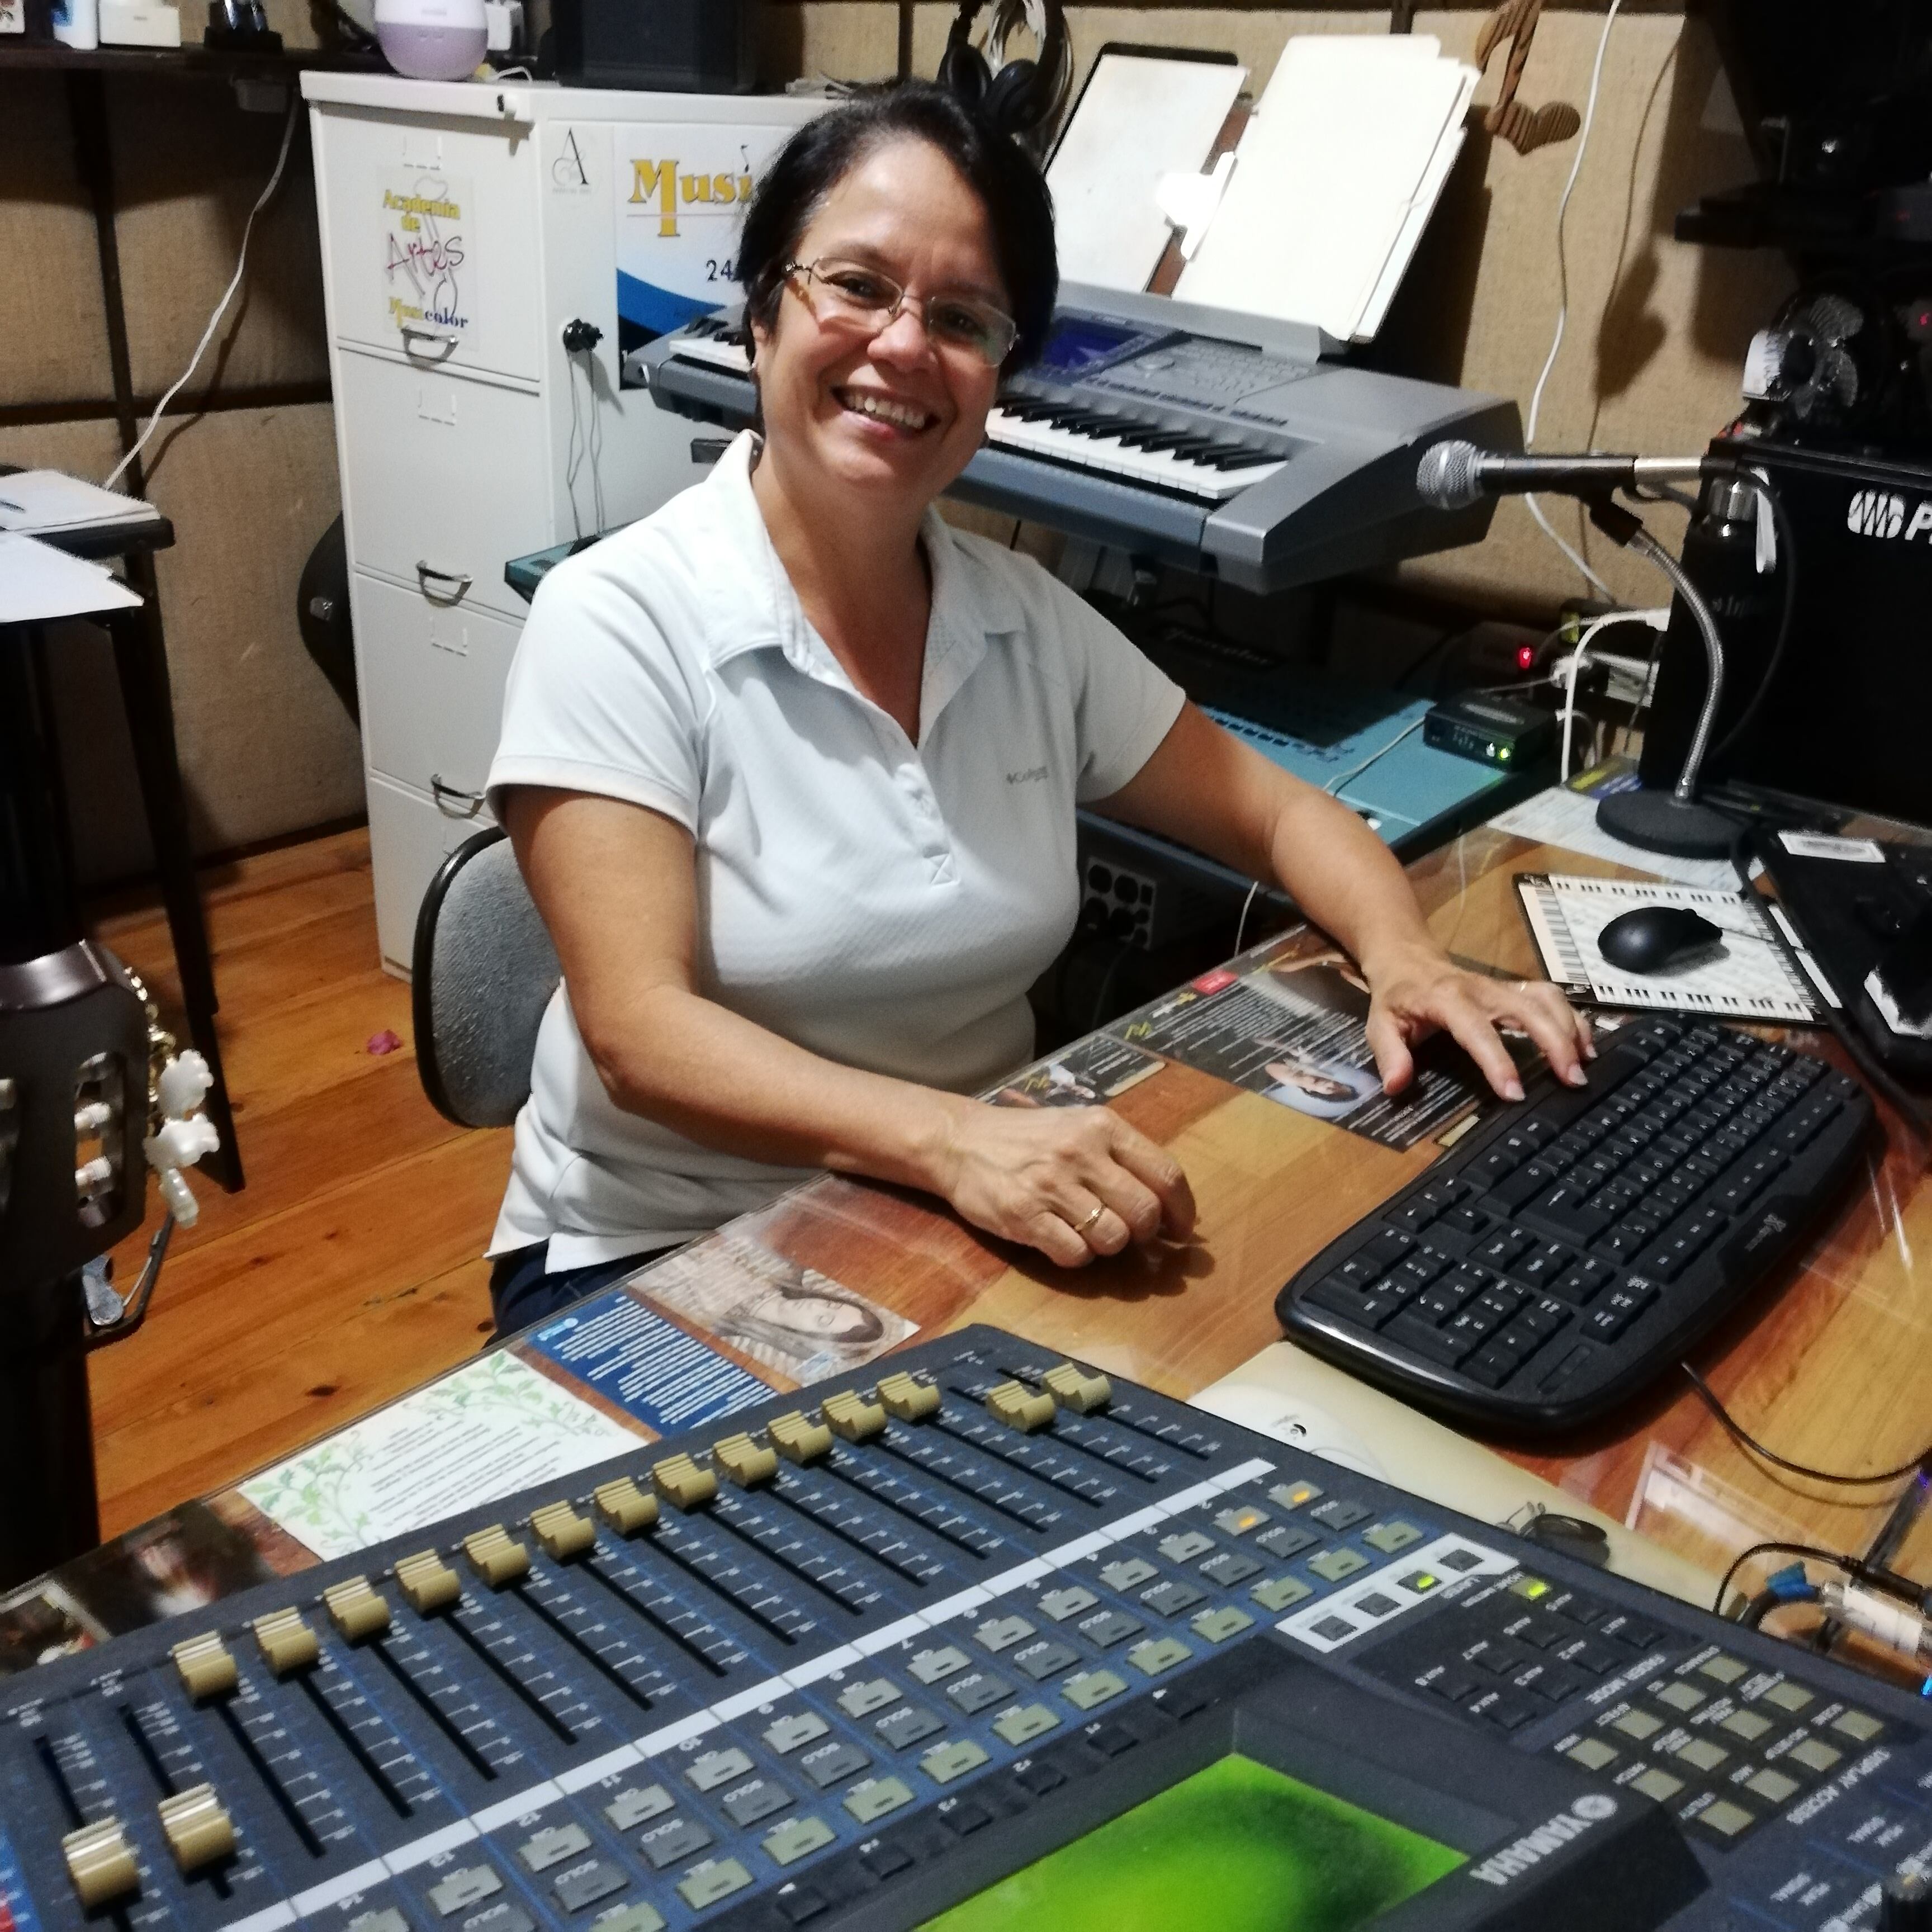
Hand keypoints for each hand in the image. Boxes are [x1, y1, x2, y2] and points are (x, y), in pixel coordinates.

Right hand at [932, 1101, 1196, 1267]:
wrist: (960, 1141)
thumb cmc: (1029, 1137)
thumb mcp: (1078, 1127)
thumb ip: (1121, 1158)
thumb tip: (1169, 1206)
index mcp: (1103, 1126)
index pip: (1166, 1174)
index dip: (1182, 1211)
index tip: (1181, 1231)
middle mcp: (1081, 1153)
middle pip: (1144, 1212)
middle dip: (1145, 1234)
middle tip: (1130, 1235)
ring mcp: (1051, 1185)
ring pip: (1112, 1238)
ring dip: (1108, 1246)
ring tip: (1089, 1234)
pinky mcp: (1024, 1216)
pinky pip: (1074, 1254)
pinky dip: (1076, 1257)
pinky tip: (1062, 1240)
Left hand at [1361, 943, 1592, 1101]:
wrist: (1407, 958)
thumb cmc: (1396, 997)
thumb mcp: (1380, 1024)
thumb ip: (1389, 1054)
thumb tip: (1397, 1085)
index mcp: (1447, 999)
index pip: (1477, 1030)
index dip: (1497, 1061)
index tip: (1514, 1093)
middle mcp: (1482, 989)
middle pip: (1528, 1008)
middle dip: (1554, 1043)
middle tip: (1572, 1080)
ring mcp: (1502, 986)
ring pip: (1546, 999)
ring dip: (1570, 1029)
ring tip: (1584, 1065)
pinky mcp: (1515, 988)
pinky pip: (1550, 997)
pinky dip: (1572, 1018)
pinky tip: (1584, 1045)